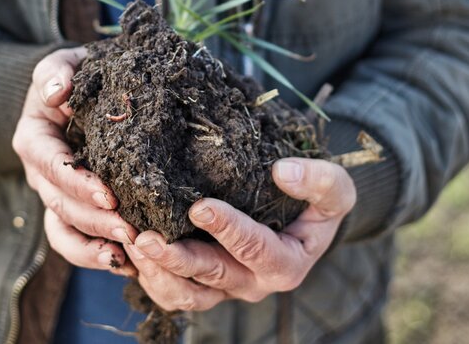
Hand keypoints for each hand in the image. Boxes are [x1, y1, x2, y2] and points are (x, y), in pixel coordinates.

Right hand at [12, 48, 137, 275]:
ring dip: (95, 244)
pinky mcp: (73, 210)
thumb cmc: (77, 77)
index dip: (76, 181)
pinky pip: (76, 241)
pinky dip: (96, 255)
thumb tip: (58, 93)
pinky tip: (127, 264)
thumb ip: (56, 71)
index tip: (108, 193)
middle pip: (60, 204)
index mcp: (34, 138)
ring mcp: (55, 195)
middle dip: (94, 220)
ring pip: (65, 229)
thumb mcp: (64, 63)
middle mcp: (41, 173)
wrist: (81, 95)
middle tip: (131, 229)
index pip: (49, 164)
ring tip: (130, 252)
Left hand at [124, 158, 354, 310]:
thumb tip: (283, 172)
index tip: (201, 207)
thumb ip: (320, 182)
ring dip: (158, 273)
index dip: (229, 229)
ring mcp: (225, 288)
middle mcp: (253, 284)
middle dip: (178, 258)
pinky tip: (132, 251)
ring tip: (133, 244)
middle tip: (146, 237)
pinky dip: (151, 278)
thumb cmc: (317, 205)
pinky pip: (174, 294)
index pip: (256, 249)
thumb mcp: (336, 190)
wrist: (303, 221)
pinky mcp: (204, 285)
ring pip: (187, 295)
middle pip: (213, 276)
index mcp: (286, 264)